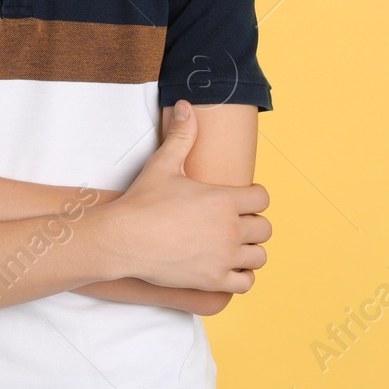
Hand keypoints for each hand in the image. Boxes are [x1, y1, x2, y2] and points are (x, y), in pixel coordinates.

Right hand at [93, 100, 271, 292]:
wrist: (123, 239)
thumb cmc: (143, 202)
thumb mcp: (163, 164)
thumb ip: (181, 135)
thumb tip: (185, 106)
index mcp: (224, 200)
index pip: (262, 198)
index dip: (253, 197)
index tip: (240, 200)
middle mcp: (230, 229)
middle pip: (265, 228)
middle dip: (253, 224)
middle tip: (235, 223)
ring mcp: (223, 257)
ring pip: (259, 256)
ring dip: (249, 250)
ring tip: (233, 246)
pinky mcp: (214, 280)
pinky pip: (246, 283)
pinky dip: (241, 276)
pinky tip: (228, 267)